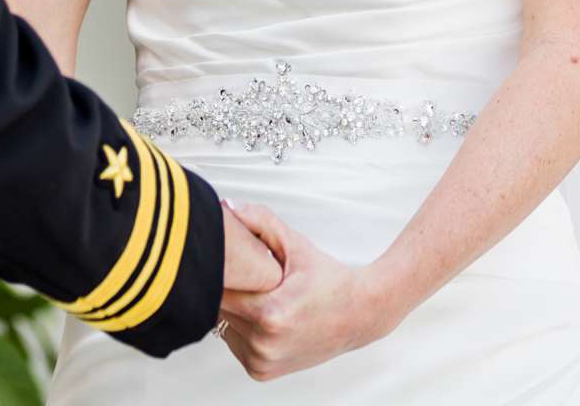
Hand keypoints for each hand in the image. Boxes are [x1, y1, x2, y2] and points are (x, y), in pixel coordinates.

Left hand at [215, 203, 406, 380]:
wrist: (361, 315)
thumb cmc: (330, 280)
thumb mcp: (296, 245)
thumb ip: (260, 222)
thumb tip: (226, 207)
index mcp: (270, 314)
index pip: (219, 285)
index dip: (222, 268)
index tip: (233, 259)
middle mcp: (264, 344)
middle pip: (220, 305)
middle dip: (230, 286)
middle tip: (252, 275)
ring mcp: (262, 361)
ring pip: (223, 324)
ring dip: (234, 308)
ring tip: (262, 295)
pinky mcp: (262, 372)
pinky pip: (234, 342)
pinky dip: (241, 327)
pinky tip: (263, 314)